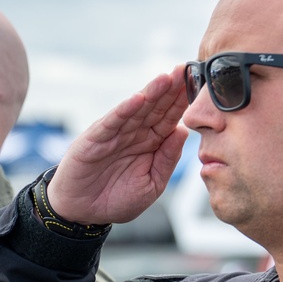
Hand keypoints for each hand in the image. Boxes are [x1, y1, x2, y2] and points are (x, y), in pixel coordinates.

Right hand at [46, 67, 190, 223]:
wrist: (83, 212)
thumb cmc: (117, 199)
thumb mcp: (152, 184)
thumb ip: (168, 160)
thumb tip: (183, 132)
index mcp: (152, 143)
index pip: (170, 118)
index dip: (183, 102)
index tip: (199, 85)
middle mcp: (135, 133)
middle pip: (156, 107)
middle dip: (171, 89)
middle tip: (185, 69)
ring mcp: (115, 133)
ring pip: (137, 109)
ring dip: (151, 92)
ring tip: (167, 77)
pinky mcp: (95, 138)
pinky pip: (113, 122)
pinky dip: (125, 110)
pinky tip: (139, 98)